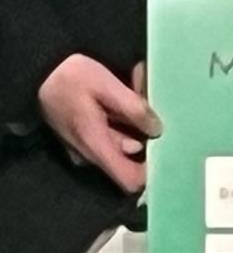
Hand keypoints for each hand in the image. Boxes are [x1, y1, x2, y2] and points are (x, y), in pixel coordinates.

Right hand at [37, 54, 160, 193]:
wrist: (39, 73)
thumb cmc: (73, 78)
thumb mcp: (107, 86)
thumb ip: (133, 109)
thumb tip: (157, 130)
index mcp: (96, 145)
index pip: (129, 181)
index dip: (152, 173)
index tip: (170, 151)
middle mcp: (91, 154)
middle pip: (131, 162)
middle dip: (147, 139)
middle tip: (151, 109)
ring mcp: (86, 149)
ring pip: (123, 147)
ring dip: (135, 128)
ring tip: (138, 97)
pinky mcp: (85, 139)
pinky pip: (112, 138)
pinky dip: (123, 124)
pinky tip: (124, 101)